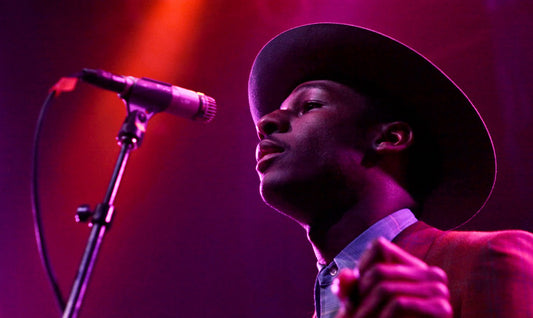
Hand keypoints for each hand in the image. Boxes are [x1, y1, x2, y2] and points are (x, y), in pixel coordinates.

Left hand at [332, 237, 451, 317]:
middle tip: (352, 314)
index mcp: (415, 265)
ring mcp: (439, 290)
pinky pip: (398, 303)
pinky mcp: (441, 309)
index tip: (355, 292)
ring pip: (385, 288)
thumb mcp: (361, 302)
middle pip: (379, 271)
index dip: (361, 268)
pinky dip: (380, 316)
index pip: (379, 246)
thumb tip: (345, 277)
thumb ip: (350, 287)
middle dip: (359, 295)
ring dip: (366, 309)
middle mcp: (432, 273)